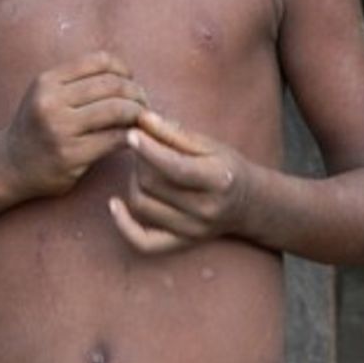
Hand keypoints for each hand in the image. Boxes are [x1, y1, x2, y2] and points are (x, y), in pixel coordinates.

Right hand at [2, 51, 148, 198]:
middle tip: (144, 105)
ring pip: (117, 109)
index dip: (124, 69)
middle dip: (137, 93)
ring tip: (142, 121)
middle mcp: (50, 101)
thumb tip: (128, 76)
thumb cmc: (38, 127)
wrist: (11, 165)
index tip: (131, 82)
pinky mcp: (71, 155)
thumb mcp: (47, 95)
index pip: (99, 61)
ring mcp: (60, 129)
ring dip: (138, 114)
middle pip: (112, 85)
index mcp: (47, 81)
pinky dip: (132, 136)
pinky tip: (135, 139)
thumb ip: (78, 82)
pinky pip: (115, 139)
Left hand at [108, 111, 250, 254]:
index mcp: (218, 180)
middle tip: (144, 146)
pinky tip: (114, 203)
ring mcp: (193, 230)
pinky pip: (143, 242)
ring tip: (144, 168)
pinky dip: (124, 224)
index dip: (150, 150)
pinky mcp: (180, 244)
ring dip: (135, 181)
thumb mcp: (208, 144)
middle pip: (153, 183)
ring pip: (142, 204)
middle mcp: (206, 210)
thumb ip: (174, 133)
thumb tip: (142, 119)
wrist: (248, 204)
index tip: (132, 133)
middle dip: (141, 160)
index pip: (176, 168)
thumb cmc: (225, 166)